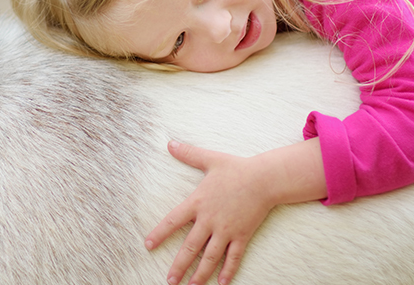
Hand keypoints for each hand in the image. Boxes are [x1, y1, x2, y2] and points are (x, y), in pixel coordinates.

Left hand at [146, 138, 326, 284]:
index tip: (148, 245)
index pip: (173, 221)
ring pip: (210, 257)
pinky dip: (228, 271)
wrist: (264, 178)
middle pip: (190, 247)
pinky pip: (233, 257)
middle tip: (170, 280)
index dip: (160, 234)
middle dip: (179, 265)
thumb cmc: (236, 168)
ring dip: (200, 274)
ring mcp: (226, 229)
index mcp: (198, 202)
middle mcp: (210, 219)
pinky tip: (221, 283)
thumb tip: (170, 142)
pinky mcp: (242, 235)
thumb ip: (188, 153)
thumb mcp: (210, 159)